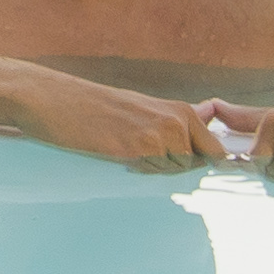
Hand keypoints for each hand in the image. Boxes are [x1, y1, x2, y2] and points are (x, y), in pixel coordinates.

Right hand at [17, 71, 224, 174]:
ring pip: (175, 171)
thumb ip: (180, 119)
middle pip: (198, 165)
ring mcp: (161, 133)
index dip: (202, 162)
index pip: (216, 151)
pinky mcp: (140, 147)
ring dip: (154, 168)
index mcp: (180, 109)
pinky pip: (153, 172)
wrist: (56, 100)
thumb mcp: (144, 108)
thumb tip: (211, 117)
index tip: (178, 160)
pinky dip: (138, 169)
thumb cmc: (98, 107)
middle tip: (142, 152)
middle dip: (175, 167)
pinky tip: (118, 152)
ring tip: (126, 148)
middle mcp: (177, 119)